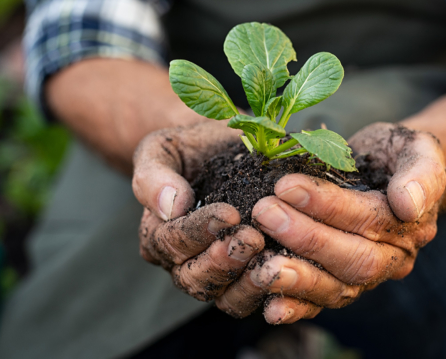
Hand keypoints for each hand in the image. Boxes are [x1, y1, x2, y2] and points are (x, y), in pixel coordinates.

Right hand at [132, 121, 265, 300]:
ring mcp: (215, 276)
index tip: (229, 214)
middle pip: (194, 278)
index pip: (171, 242)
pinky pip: (254, 299)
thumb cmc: (190, 148)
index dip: (199, 231)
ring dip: (247, 283)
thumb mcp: (162, 149)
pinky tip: (290, 273)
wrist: (222, 150)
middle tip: (252, 238)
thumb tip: (172, 206)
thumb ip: (155, 175)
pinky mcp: (246, 281)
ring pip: (224, 297)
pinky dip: (271, 292)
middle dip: (223, 261)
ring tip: (271, 261)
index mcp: (157, 233)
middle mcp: (181, 262)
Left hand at [215, 122, 445, 323]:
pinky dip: (296, 308)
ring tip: (261, 265)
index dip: (326, 204)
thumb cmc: (394, 153)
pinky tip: (270, 309)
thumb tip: (409, 205)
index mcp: (412, 225)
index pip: (369, 219)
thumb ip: (422, 171)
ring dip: (298, 278)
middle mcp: (393, 259)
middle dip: (306, 238)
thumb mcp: (416, 147)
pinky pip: (321, 303)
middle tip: (265, 213)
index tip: (286, 185)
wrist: (385, 169)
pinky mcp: (341, 285)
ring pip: (337, 288)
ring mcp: (367, 277)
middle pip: (353, 259)